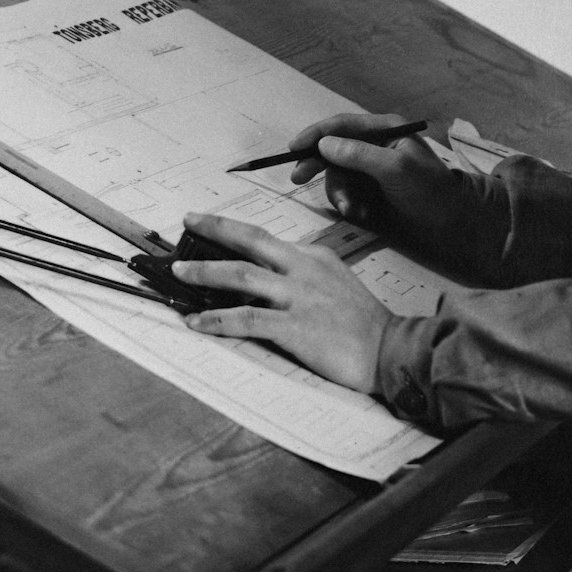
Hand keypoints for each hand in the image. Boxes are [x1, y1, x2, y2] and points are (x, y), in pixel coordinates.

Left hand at [173, 211, 388, 393]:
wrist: (390, 349)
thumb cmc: (364, 322)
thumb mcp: (337, 280)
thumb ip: (307, 272)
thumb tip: (272, 274)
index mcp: (314, 256)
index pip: (266, 238)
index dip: (233, 231)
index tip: (209, 225)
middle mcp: (304, 269)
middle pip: (251, 241)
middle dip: (214, 229)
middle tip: (188, 222)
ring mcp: (299, 297)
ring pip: (241, 276)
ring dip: (206, 272)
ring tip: (180, 272)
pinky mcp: (295, 327)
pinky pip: (246, 319)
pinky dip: (217, 319)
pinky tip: (197, 321)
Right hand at [287, 112, 466, 237]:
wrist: (451, 220)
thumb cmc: (429, 188)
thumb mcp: (395, 168)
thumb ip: (359, 154)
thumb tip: (325, 144)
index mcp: (384, 129)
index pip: (342, 125)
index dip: (316, 134)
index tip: (294, 147)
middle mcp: (376, 144)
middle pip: (334, 149)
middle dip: (317, 165)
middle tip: (297, 178)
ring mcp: (373, 167)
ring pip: (338, 175)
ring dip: (339, 193)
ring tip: (351, 209)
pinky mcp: (372, 189)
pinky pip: (348, 192)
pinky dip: (349, 203)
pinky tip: (361, 213)